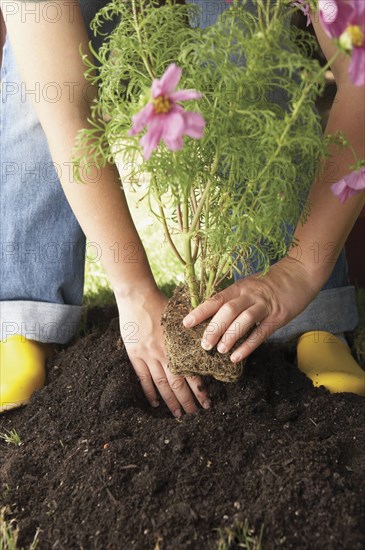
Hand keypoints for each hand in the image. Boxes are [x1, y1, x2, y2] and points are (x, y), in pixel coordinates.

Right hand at [117, 285, 210, 416]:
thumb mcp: (181, 317)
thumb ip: (190, 334)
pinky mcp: (135, 353)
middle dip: (187, 400)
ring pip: (161, 383)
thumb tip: (205, 346)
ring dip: (171, 401)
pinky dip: (149, 391)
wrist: (138, 296)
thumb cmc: (162, 303)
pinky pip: (142, 377)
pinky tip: (155, 403)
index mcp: (178, 345)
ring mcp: (148, 354)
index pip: (191, 373)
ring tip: (178, 414)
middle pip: (177, 383)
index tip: (207, 401)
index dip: (199, 389)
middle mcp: (164, 353)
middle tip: (195, 414)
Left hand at [182, 257, 319, 362]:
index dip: (201, 311)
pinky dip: (247, 346)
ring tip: (219, 350)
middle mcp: (250, 295)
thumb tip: (214, 315)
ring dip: (230, 336)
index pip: (216, 299)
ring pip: (243, 320)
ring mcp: (264, 305)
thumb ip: (235, 298)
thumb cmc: (272, 281)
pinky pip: (261, 333)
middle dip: (213, 328)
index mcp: (240, 287)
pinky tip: (237, 356)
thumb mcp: (250, 285)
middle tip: (203, 345)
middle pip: (227, 311)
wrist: (301, 272)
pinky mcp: (278, 316)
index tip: (186, 323)